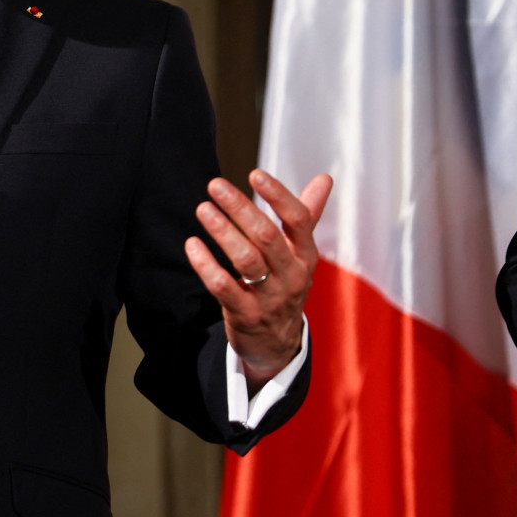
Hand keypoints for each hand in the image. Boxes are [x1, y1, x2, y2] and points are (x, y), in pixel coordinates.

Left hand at [184, 170, 332, 389]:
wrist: (278, 342)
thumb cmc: (284, 284)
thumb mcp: (300, 254)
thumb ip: (308, 215)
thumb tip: (324, 179)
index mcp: (305, 256)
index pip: (299, 221)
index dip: (278, 195)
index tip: (255, 174)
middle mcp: (292, 275)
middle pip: (267, 236)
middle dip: (240, 208)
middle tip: (214, 185)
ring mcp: (269, 298)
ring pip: (245, 260)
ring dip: (222, 232)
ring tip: (203, 209)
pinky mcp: (246, 315)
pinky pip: (224, 287)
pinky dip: (206, 265)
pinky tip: (192, 245)